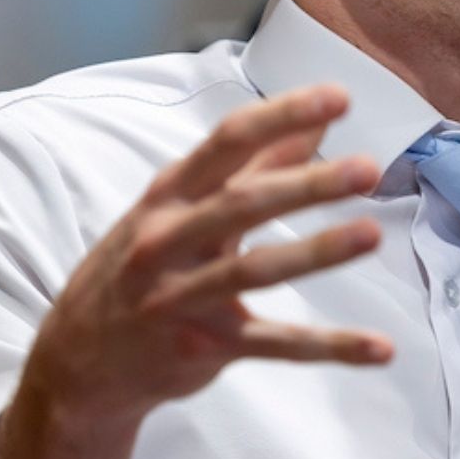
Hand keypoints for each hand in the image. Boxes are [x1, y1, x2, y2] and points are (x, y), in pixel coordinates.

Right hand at [0, 87, 394, 458]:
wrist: (78, 361)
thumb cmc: (141, 266)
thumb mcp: (180, 209)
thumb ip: (252, 167)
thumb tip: (317, 123)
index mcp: (169, 196)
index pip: (227, 144)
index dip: (282, 117)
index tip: (340, 97)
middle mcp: (168, 241)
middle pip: (241, 204)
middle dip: (305, 185)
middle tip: (368, 168)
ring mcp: (181, 297)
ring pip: (254, 271)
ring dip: (316, 253)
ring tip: (372, 234)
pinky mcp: (203, 347)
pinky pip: (274, 345)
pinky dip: (329, 347)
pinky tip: (381, 348)